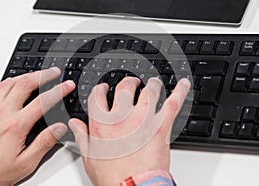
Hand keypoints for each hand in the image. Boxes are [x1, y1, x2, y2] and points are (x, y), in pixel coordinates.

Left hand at [0, 68, 74, 185]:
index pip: (43, 101)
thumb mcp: (26, 163)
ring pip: (9, 83)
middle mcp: (1, 114)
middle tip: (54, 72)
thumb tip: (60, 128)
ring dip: (26, 75)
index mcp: (15, 126)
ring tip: (38, 74)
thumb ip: (45, 142)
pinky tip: (13, 81)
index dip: (59, 90)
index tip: (67, 85)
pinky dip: (7, 81)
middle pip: (25, 84)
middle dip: (43, 75)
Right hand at [69, 77, 190, 185]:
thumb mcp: (90, 158)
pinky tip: (183, 84)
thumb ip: (82, 137)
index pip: (98, 96)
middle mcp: (122, 118)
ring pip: (149, 91)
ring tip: (152, 84)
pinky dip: (180, 91)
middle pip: (125, 88)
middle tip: (131, 83)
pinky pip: (173, 103)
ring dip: (151, 85)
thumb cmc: (113, 177)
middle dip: (128, 82)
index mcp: (102, 124)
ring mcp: (142, 120)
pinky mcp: (160, 126)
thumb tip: (74, 124)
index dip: (101, 89)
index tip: (104, 88)